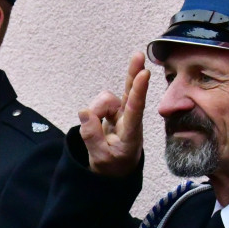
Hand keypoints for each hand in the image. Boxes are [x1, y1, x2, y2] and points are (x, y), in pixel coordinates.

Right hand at [77, 52, 149, 176]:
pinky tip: (98, 121)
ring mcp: (122, 113)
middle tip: (139, 54)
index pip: (135, 110)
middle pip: (130, 92)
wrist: (116, 172)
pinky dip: (95, 110)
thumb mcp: (99, 159)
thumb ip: (92, 136)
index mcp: (131, 134)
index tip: (144, 75)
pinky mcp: (114, 111)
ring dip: (96, 111)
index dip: (138, 91)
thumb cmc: (111, 167)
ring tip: (96, 130)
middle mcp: (129, 120)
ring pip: (104, 99)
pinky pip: (100, 101)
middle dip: (133, 73)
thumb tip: (85, 111)